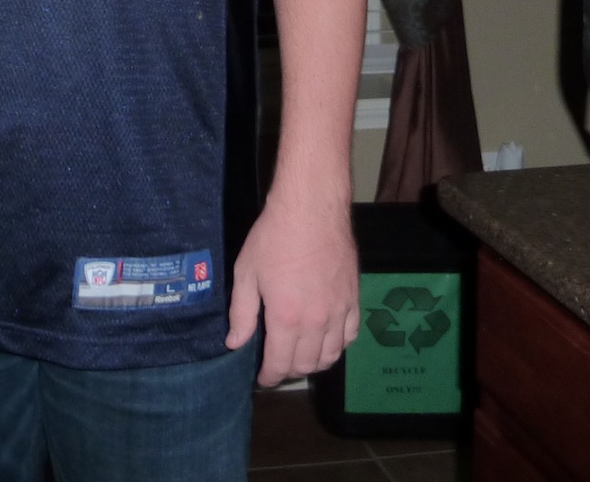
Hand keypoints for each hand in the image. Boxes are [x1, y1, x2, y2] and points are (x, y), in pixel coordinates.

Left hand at [225, 193, 357, 386]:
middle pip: (307, 364)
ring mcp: (339, 312)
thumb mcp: (246, 273)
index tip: (262, 379)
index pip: (281, 364)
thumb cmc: (273, 238)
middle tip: (278, 365)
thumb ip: (241, 313)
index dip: (270, 377)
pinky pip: (350, 336)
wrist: (311, 211)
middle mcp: (316, 322)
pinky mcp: (354, 299)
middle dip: (290, 371)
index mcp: (287, 318)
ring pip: (332, 355)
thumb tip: (235, 344)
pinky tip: (327, 340)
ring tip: (300, 357)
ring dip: (314, 363)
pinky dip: (338, 346)